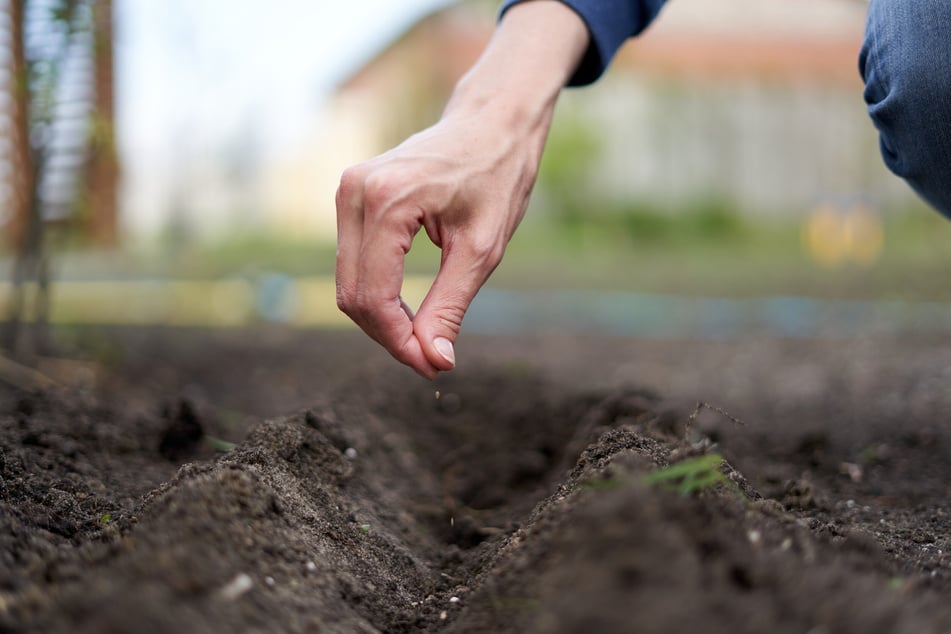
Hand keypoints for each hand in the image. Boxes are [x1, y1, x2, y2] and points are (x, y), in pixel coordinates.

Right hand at [335, 1, 587, 378]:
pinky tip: (409, 309)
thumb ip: (450, 307)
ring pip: (348, 284)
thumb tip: (434, 362)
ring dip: (381, 319)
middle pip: (353, 295)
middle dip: (389, 336)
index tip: (434, 368)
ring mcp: (347, 191)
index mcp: (387, 201)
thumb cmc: (496, 178)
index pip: (374, 297)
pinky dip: (377, 294)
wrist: (491, 123)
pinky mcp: (350, 196)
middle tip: (433, 360)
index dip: (399, 343)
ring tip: (425, 336)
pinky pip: (353, 263)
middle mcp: (355, 192)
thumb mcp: (482, 249)